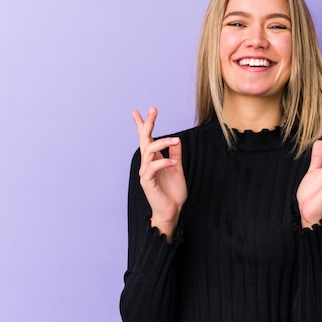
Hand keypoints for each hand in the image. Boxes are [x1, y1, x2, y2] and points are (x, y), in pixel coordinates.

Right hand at [133, 107, 186, 240]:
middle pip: (144, 139)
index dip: (144, 124)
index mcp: (154, 159)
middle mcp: (147, 163)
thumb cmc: (173, 191)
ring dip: (163, 143)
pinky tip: (173, 162)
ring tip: (175, 140)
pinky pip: (152, 167)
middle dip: (148, 124)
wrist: (172, 210)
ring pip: (148, 150)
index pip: (147, 139)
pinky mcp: (147, 181)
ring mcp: (145, 172)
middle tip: (153, 111)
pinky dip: (163, 162)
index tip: (143, 110)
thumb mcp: (178, 169)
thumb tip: (177, 140)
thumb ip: (176, 155)